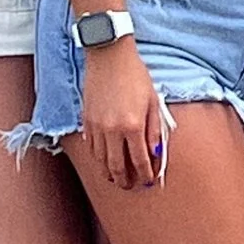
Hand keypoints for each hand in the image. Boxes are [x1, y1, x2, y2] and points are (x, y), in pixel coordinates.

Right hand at [81, 40, 167, 189]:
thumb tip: (156, 153)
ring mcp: (97, 127)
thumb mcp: (153, 102)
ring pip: (101, 161)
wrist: (109, 56)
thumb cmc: (135, 75)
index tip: (148, 181)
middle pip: (117, 167)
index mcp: (133, 125)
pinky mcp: (86, 121)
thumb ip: (155, 130)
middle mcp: (113, 130)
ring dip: (110, 173)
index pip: (140, 161)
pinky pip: (91, 148)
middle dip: (125, 181)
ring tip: (117, 178)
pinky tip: (104, 160)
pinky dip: (98, 158)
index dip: (145, 175)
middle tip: (131, 186)